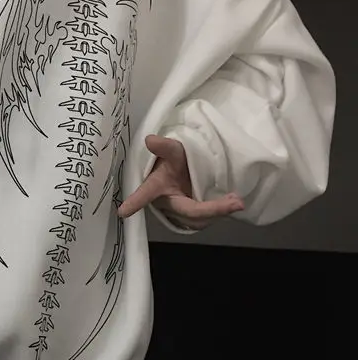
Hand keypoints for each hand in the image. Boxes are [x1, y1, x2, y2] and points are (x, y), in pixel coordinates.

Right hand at [118, 135, 243, 229]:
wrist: (182, 171)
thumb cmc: (175, 161)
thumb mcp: (173, 150)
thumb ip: (164, 147)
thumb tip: (150, 139)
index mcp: (157, 187)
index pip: (145, 194)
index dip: (135, 202)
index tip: (123, 211)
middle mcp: (166, 203)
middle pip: (188, 212)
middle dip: (212, 210)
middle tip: (236, 202)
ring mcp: (178, 213)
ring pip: (197, 220)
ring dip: (217, 213)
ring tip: (235, 202)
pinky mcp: (189, 218)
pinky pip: (202, 220)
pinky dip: (217, 214)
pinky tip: (230, 204)